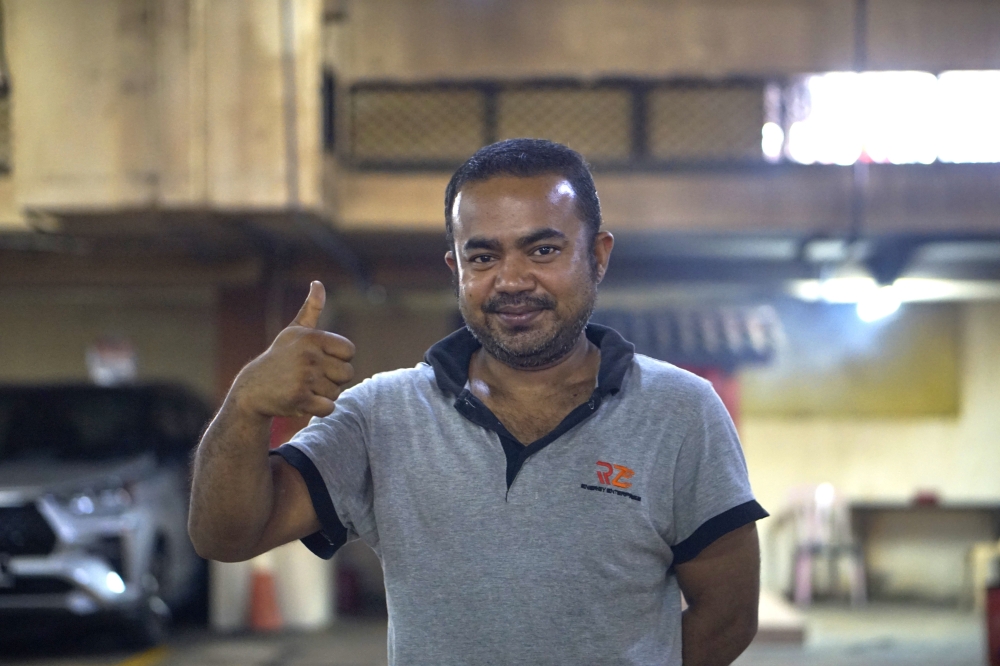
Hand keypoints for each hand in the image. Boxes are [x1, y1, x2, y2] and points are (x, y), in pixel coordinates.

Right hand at [232, 281, 354, 417]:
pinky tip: (303, 401)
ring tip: (304, 388)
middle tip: (311, 378)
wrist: (252, 389)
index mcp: (312, 337)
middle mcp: (309, 355)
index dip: (339, 359)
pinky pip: (328, 408)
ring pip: (337, 392)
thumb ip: (311, 309)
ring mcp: (303, 378)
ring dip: (324, 395)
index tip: (320, 360)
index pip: (349, 351)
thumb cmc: (280, 358)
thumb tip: (317, 282)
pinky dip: (319, 409)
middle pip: (347, 374)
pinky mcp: (299, 399)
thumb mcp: (294, 331)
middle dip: (333, 380)